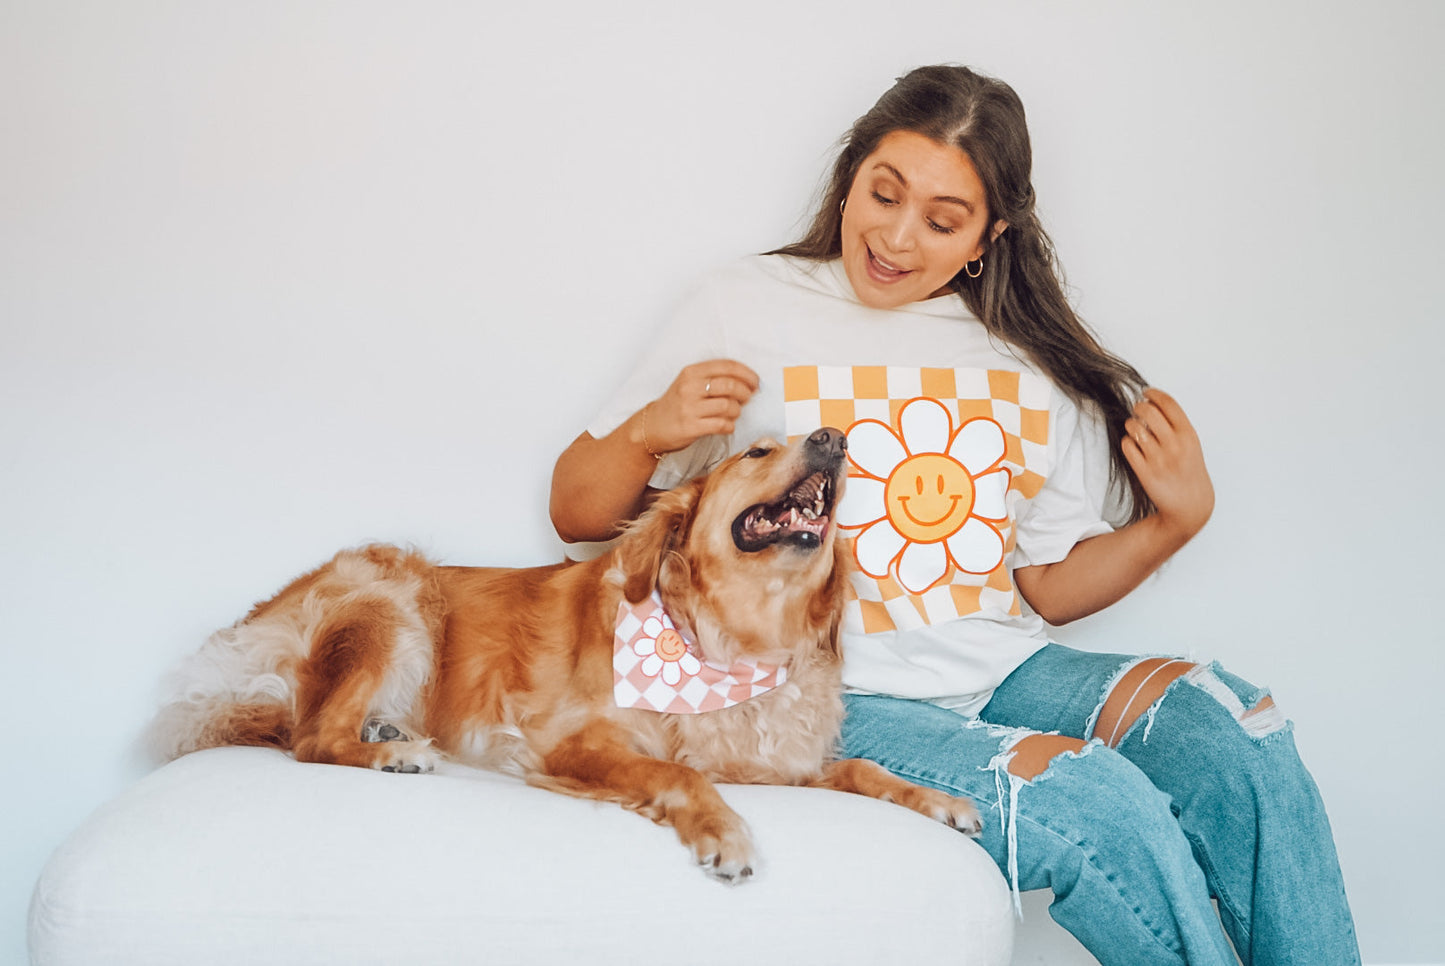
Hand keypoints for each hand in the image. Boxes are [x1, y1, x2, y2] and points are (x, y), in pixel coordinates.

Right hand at [640, 359, 759, 454]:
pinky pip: (722, 425)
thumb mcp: (689, 382)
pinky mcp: (691, 427)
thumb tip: (747, 381)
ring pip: (729, 406)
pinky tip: (727, 425)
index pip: (727, 366)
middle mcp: (690, 387)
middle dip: (746, 393)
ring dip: (737, 411)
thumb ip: (713, 377)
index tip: (756, 382)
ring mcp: (690, 408)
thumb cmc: (677, 403)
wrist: (652, 426)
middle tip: (748, 398)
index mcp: (691, 372)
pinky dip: (730, 426)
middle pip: (731, 385)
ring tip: (734, 413)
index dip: (747, 374)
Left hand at [1122, 388, 1213, 541]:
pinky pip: (1127, 446)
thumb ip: (1176, 425)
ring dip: (1131, 424)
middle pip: (1148, 411)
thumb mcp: (1191, 444)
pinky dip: (1127, 442)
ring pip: (1134, 428)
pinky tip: (1133, 445)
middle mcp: (1174, 445)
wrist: (1191, 504)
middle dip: (1139, 406)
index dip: (1154, 394)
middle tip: (1137, 409)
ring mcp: (1158, 459)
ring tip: (1135, 429)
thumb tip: (1152, 403)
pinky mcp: (1144, 472)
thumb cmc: (1189, 470)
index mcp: (1188, 435)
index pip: (1168, 404)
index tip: (1146, 392)